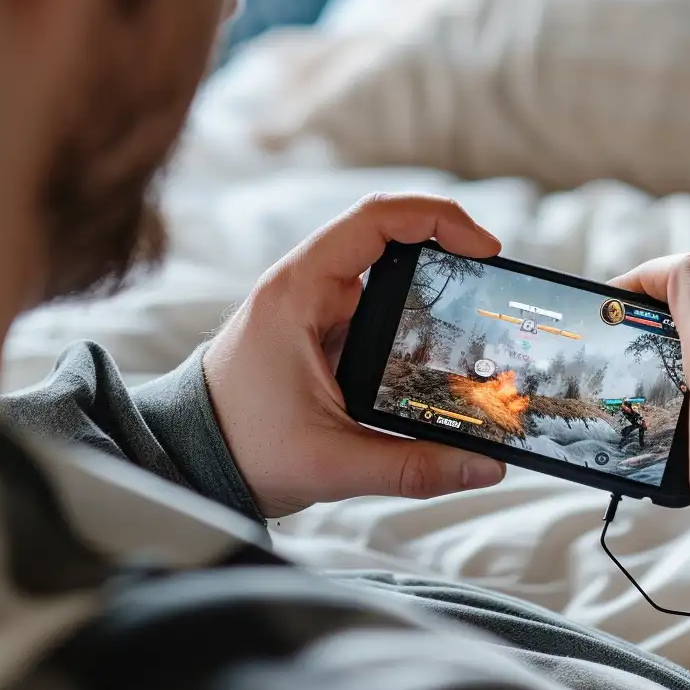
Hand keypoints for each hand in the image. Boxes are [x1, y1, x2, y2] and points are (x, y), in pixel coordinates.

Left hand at [204, 194, 510, 518]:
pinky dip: (420, 331)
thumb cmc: (243, 446)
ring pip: (390, 285)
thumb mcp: (335, 464)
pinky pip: (382, 319)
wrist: (195, 457)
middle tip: (495, 295)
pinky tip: (450, 362)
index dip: (436, 219)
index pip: (374, 221)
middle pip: (391, 246)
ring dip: (437, 301)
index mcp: (299, 294)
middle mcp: (308, 290)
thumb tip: (486, 468)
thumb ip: (414, 469)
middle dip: (451, 262)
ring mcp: (316, 312)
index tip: (485, 248)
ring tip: (482, 332)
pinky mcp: (325, 338)